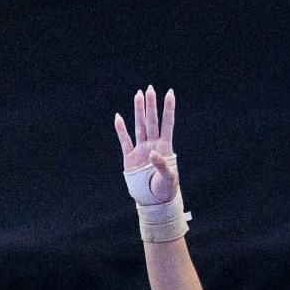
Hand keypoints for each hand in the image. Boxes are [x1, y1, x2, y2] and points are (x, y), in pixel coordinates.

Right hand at [113, 85, 176, 203]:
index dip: (168, 109)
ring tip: (138, 95)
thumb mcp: (168, 178)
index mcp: (165, 148)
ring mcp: (141, 150)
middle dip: (151, 105)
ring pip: (139, 126)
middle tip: (149, 89)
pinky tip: (119, 117)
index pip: (167, 124)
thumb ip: (162, 165)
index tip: (170, 93)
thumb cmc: (165, 190)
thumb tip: (152, 153)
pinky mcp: (130, 158)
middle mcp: (152, 145)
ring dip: (138, 111)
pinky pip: (124, 140)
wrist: (153, 201)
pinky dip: (121, 129)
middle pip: (151, 121)